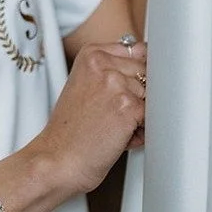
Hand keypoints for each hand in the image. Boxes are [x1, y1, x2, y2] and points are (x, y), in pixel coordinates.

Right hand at [32, 41, 146, 194]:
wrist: (57, 159)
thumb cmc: (70, 130)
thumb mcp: (85, 86)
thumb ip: (113, 70)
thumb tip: (151, 62)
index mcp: (91, 54)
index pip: (138, 52)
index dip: (136, 77)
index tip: (122, 91)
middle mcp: (103, 64)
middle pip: (148, 74)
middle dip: (139, 97)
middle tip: (110, 114)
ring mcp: (116, 84)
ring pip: (152, 96)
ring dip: (140, 115)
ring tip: (113, 126)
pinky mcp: (128, 107)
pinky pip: (154, 117)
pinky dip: (141, 132)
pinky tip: (119, 137)